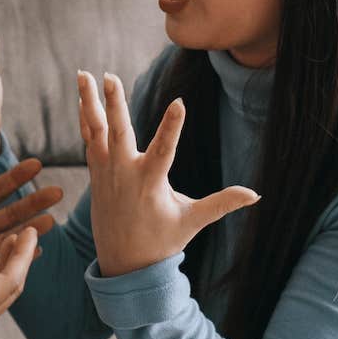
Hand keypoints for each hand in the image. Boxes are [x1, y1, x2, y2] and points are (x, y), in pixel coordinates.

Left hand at [77, 70, 259, 275]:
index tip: (180, 103)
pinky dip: (85, 120)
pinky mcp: (96, 174)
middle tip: (107, 76)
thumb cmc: (161, 242)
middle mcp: (124, 173)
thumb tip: (255, 194)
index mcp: (150, 183)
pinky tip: (82, 99)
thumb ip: (221, 203)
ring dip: (89, 102)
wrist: (123, 264)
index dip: (172, 127)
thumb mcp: (192, 222)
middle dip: (114, 103)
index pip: (164, 150)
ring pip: (95, 131)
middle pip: (118, 132)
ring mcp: (106, 172)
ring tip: (83, 73)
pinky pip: (89, 140)